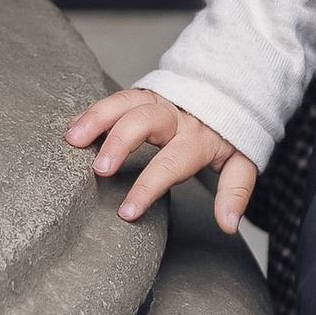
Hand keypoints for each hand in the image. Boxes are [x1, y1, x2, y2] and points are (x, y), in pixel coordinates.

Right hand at [65, 88, 257, 232]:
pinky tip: (74, 127)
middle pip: (145, 121)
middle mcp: (175, 115)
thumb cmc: (229, 132)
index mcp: (198, 138)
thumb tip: (229, 225)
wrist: (230, 89)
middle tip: (99, 169)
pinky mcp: (141, 94)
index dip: (149, 187)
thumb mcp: (242, 161)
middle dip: (121, 142)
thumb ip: (235, 191)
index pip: (172, 163)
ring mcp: (156, 100)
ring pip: (125, 102)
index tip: (126, 212)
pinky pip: (116, 98)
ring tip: (73, 138)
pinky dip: (94, 111)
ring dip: (98, 118)